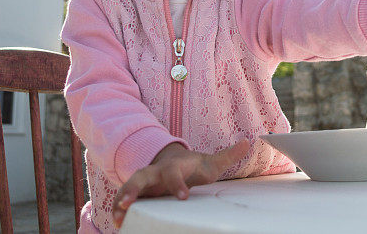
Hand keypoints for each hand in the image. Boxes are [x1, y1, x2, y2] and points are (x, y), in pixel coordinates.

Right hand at [112, 139, 249, 228]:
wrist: (174, 162)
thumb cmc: (195, 167)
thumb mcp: (211, 162)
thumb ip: (228, 155)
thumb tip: (248, 142)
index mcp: (173, 166)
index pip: (173, 174)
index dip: (177, 184)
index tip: (183, 196)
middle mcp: (155, 172)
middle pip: (140, 176)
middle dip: (132, 188)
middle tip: (127, 202)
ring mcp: (144, 182)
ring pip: (128, 187)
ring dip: (120, 200)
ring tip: (117, 218)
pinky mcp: (137, 192)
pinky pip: (123, 199)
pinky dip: (118, 209)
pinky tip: (118, 223)